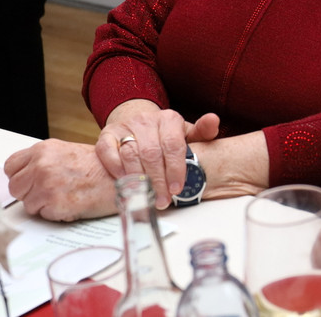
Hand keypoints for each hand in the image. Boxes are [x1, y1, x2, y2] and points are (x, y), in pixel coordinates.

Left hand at [4, 139, 117, 221]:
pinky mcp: (54, 204)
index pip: (11, 166)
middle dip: (29, 192)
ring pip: (28, 204)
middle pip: (15, 187)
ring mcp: (46, 186)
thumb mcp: (67, 152)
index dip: (20, 176)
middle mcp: (42, 166)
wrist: (121, 177)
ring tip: (64, 195)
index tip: (28, 181)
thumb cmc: (100, 166)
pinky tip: (70, 202)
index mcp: (44, 150)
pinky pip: (42, 215)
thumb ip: (43, 160)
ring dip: (42, 204)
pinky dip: (54, 213)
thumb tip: (26, 174)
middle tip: (49, 191)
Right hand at [95, 101, 219, 209]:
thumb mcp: (187, 134)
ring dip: (138, 180)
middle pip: (152, 153)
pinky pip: (108, 152)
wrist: (140, 125)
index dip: (175, 169)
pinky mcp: (107, 134)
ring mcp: (125, 126)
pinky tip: (125, 184)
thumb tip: (214, 120)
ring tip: (146, 197)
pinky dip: (116, 169)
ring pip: (131, 154)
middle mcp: (146, 120)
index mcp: (169, 119)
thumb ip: (203, 132)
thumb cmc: (167, 136)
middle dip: (158, 180)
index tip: (177, 189)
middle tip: (162, 200)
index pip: (173, 145)